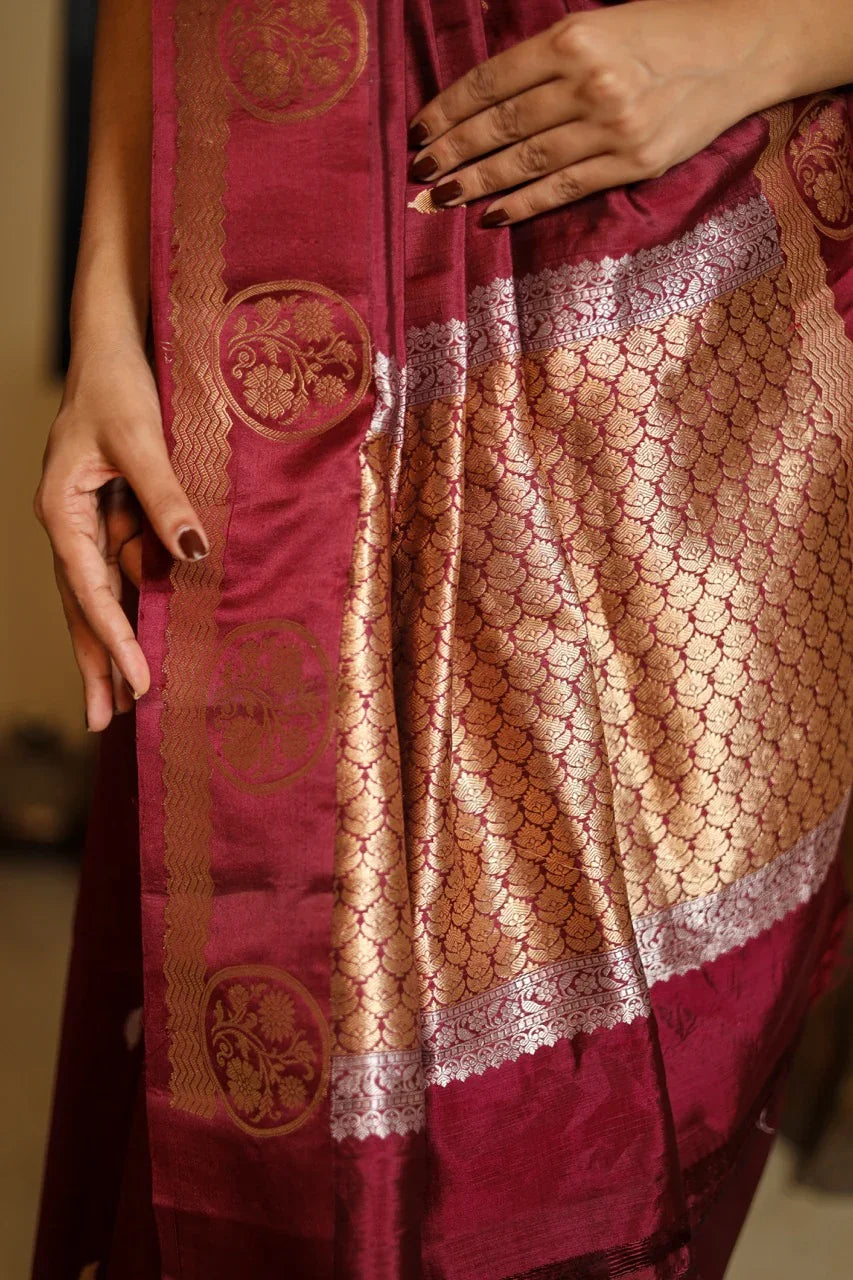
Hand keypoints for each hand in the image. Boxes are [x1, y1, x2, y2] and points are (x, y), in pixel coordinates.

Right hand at [34, 340, 207, 731]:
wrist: (110, 346)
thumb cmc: (117, 385)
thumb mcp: (141, 439)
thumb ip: (164, 496)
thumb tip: (191, 554)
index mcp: (62, 509)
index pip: (89, 587)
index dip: (112, 638)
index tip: (137, 681)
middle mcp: (70, 522)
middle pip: (84, 605)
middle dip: (96, 662)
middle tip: (106, 721)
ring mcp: (88, 520)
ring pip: (103, 592)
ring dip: (114, 641)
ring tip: (129, 695)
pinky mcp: (111, 512)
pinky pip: (124, 566)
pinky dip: (136, 600)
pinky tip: (149, 633)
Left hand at [408, 0, 771, 224]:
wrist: (742, 53)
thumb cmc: (666, 32)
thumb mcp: (604, 23)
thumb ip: (550, 58)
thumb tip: (489, 99)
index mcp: (575, 38)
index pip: (494, 81)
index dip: (449, 108)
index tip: (418, 129)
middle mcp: (590, 83)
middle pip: (502, 124)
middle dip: (453, 150)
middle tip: (420, 171)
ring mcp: (612, 128)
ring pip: (526, 161)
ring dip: (477, 182)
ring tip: (442, 197)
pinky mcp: (632, 163)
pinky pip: (564, 188)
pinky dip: (523, 204)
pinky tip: (491, 214)